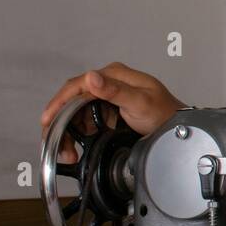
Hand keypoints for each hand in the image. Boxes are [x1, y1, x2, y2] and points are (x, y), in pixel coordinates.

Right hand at [39, 62, 185, 161]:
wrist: (176, 129)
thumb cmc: (165, 114)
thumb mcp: (140, 103)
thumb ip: (115, 91)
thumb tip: (92, 78)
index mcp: (114, 74)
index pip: (77, 85)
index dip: (59, 103)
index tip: (48, 120)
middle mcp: (109, 81)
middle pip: (73, 99)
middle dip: (62, 123)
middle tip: (59, 145)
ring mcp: (108, 95)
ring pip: (77, 111)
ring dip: (70, 131)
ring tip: (70, 151)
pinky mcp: (108, 108)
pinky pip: (87, 118)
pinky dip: (81, 132)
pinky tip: (81, 144)